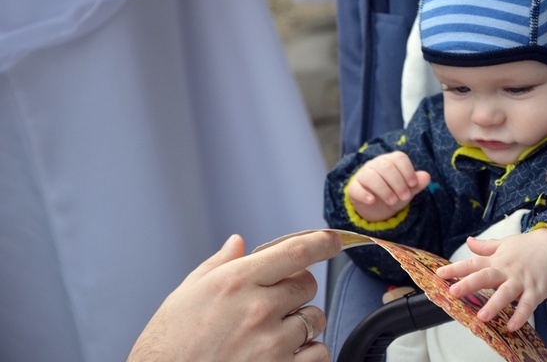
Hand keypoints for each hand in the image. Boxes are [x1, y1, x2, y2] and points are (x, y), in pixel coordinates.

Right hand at [127, 231, 341, 361]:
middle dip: (297, 290)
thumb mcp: (186, 294)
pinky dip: (309, 354)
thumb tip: (238, 242)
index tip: (333, 240)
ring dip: (303, 323)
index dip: (322, 242)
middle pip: (307, 285)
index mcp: (236, 281)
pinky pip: (319, 354)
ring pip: (315, 319)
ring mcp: (272, 343)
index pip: (295, 250)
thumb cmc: (168, 344)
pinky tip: (287, 355)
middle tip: (275, 303)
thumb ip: (219, 265)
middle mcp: (258, 308)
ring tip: (275, 334)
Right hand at [346, 151, 430, 221]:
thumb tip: (426, 176)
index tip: (413, 185)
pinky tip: (372, 201)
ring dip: (384, 189)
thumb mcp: (408, 190)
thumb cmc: (395, 192)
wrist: (377, 208)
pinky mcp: (353, 188)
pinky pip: (355, 188)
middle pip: (386, 167)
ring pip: (371, 176)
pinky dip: (364, 194)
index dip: (407, 171)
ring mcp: (363, 175)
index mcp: (391, 161)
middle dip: (398, 183)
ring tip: (393, 201)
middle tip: (405, 197)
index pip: (399, 158)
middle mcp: (376, 164)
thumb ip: (417, 183)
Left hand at [436, 228, 546, 331]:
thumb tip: (469, 241)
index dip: (456, 269)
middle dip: (468, 284)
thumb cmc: (529, 246)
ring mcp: (522, 280)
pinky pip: (528, 304)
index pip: (472, 263)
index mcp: (497, 260)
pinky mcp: (537, 290)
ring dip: (494, 304)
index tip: (440, 274)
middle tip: (453, 292)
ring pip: (506, 293)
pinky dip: (521, 315)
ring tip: (482, 316)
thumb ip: (486, 246)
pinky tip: (512, 325)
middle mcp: (507, 270)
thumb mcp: (505, 243)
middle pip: (485, 277)